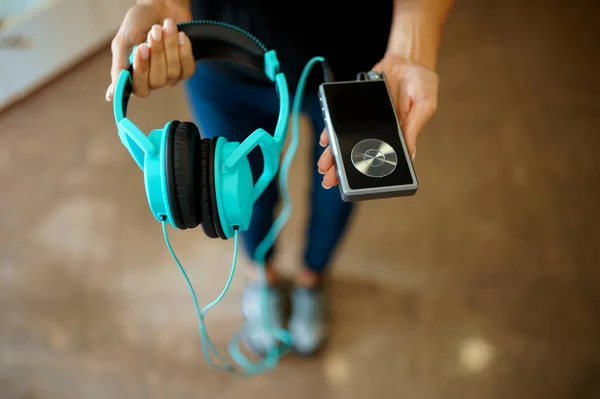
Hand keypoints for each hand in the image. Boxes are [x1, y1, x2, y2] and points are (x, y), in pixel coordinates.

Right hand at [105, 3, 191, 100]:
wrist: (160, 6)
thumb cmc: (139, 22)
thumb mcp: (123, 42)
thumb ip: (119, 67)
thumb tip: (110, 95)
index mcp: (135, 76)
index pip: (140, 89)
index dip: (142, 71)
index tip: (141, 47)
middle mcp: (153, 80)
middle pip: (158, 81)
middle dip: (158, 53)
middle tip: (154, 30)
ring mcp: (171, 76)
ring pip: (173, 72)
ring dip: (170, 46)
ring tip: (165, 26)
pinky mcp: (186, 69)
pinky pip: (188, 68)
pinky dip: (184, 50)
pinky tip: (181, 35)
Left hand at [317, 55, 438, 187]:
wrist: (406, 59)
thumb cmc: (421, 83)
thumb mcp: (424, 105)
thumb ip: (414, 127)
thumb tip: (409, 154)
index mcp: (398, 137)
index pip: (380, 160)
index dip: (367, 173)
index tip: (354, 183)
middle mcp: (378, 133)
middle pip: (358, 155)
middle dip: (342, 169)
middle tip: (329, 180)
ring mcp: (365, 124)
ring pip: (346, 143)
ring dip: (333, 155)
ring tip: (323, 166)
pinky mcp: (354, 111)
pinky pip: (339, 123)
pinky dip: (330, 132)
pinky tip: (324, 141)